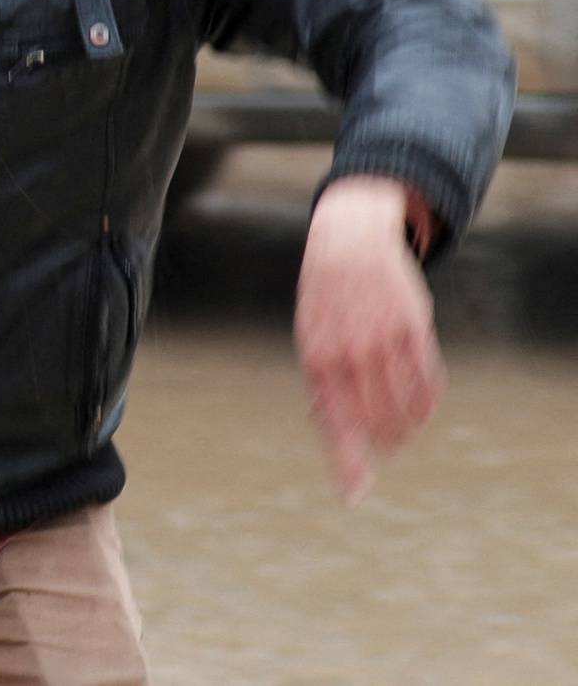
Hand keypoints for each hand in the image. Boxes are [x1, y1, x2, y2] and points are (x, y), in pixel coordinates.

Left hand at [295, 175, 444, 502]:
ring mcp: (384, 341)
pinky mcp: (414, 329)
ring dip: (404, 430)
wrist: (347, 243)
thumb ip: (321, 383)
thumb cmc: (324, 298)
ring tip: (399, 434)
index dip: (347, 463)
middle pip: (374, 424)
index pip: (336, 424)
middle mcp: (350, 354)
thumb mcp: (309, 336)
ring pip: (405, 408)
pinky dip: (426, 405)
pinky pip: (428, 382)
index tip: (355, 495)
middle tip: (381, 451)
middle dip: (379, 446)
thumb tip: (327, 426)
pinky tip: (420, 412)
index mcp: (317, 359)